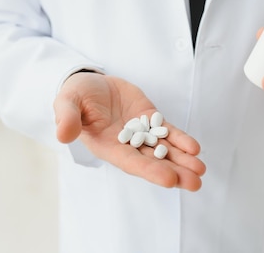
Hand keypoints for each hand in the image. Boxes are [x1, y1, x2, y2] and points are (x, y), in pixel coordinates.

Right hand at [53, 72, 205, 190]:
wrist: (89, 82)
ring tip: (200, 171)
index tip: (170, 180)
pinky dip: (181, 140)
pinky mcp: (150, 118)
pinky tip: (195, 148)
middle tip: (195, 182)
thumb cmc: (75, 96)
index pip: (130, 162)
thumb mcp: (67, 102)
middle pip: (153, 161)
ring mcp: (141, 132)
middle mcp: (126, 144)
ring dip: (183, 160)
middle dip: (174, 172)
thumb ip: (67, 118)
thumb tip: (63, 134)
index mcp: (106, 146)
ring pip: (165, 150)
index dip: (150, 171)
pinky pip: (168, 132)